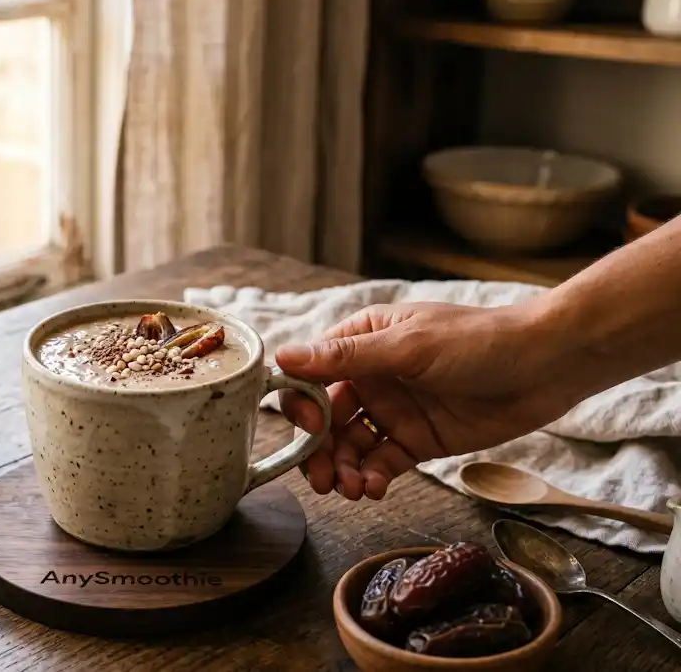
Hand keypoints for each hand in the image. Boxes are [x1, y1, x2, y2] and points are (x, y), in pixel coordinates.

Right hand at [276, 302, 578, 500]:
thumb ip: (346, 359)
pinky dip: (371, 478)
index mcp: (361, 341)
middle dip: (318, 450)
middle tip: (322, 479)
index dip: (301, 405)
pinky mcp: (417, 440)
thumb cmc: (480, 341)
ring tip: (352, 489)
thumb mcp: (409, 347)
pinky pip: (381, 463)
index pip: (310, 375)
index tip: (311, 428)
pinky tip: (374, 489)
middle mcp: (371, 376)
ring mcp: (393, 409)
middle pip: (324, 419)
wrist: (547, 366)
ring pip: (349, 446)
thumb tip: (283, 358)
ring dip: (343, 470)